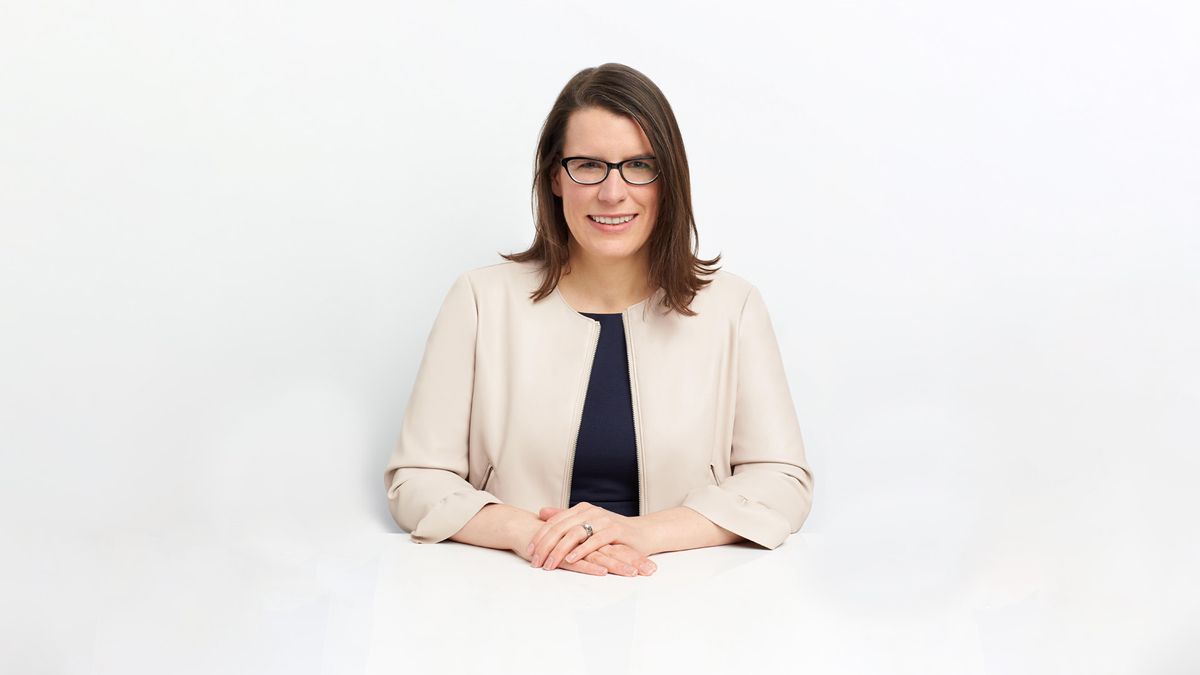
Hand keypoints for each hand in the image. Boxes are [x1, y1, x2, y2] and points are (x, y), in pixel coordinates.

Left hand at [526, 503, 656, 574]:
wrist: (644, 533)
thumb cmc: (614, 533)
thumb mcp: (587, 524)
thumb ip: (565, 518)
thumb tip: (541, 512)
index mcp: (581, 509)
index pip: (554, 522)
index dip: (540, 537)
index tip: (529, 551)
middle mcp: (590, 511)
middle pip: (561, 527)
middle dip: (545, 545)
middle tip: (535, 561)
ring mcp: (603, 520)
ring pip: (574, 534)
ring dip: (559, 550)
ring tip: (549, 564)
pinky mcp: (615, 531)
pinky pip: (594, 541)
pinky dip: (580, 550)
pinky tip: (570, 560)